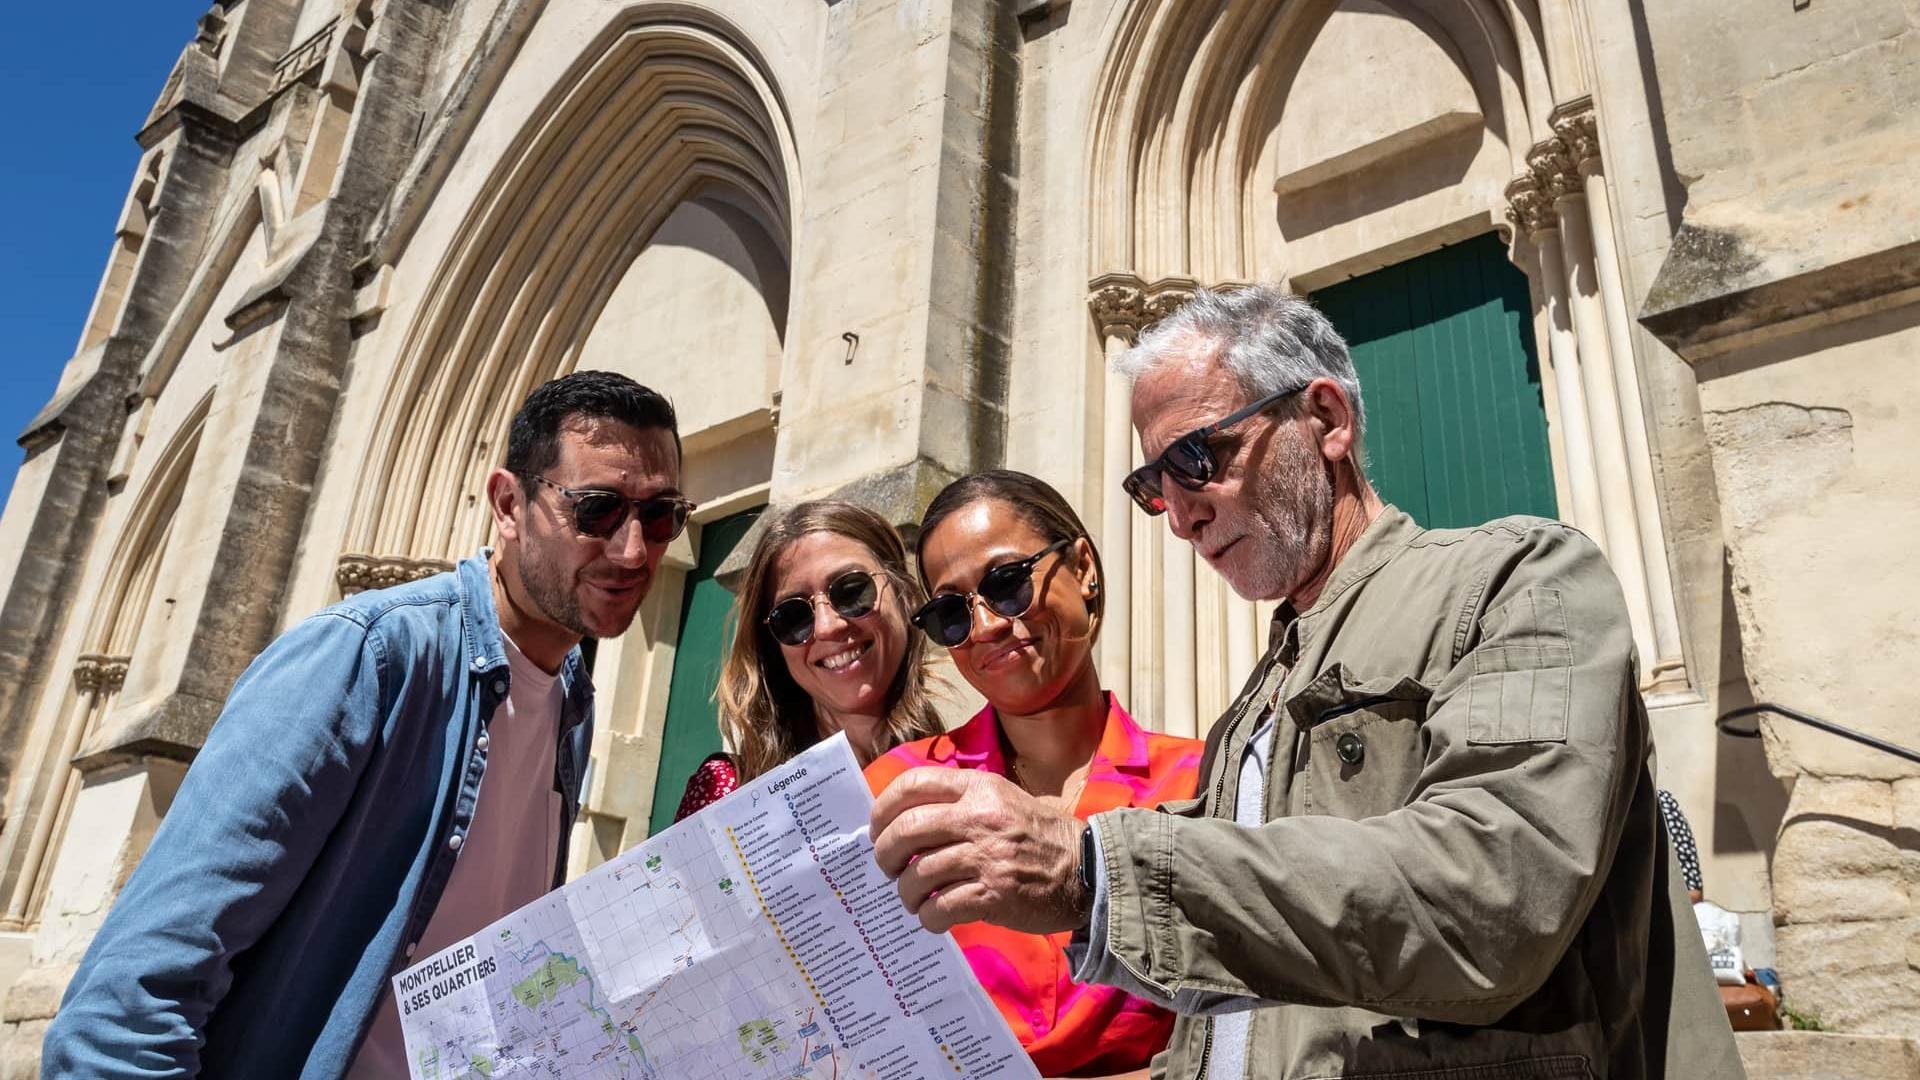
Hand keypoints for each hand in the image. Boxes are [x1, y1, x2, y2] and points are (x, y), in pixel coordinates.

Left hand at [870, 766, 1087, 934]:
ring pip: (919, 874)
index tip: (876, 828)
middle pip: (907, 829)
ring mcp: (987, 857)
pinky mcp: (993, 895)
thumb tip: (907, 821)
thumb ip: (962, 802)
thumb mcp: (1004, 799)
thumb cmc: (1041, 836)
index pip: (914, 784)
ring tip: (914, 898)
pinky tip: (934, 916)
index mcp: (980, 788)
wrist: (1088, 869)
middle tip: (888, 867)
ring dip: (907, 892)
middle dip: (885, 853)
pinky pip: (940, 908)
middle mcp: (980, 817)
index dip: (883, 807)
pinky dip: (929, 916)